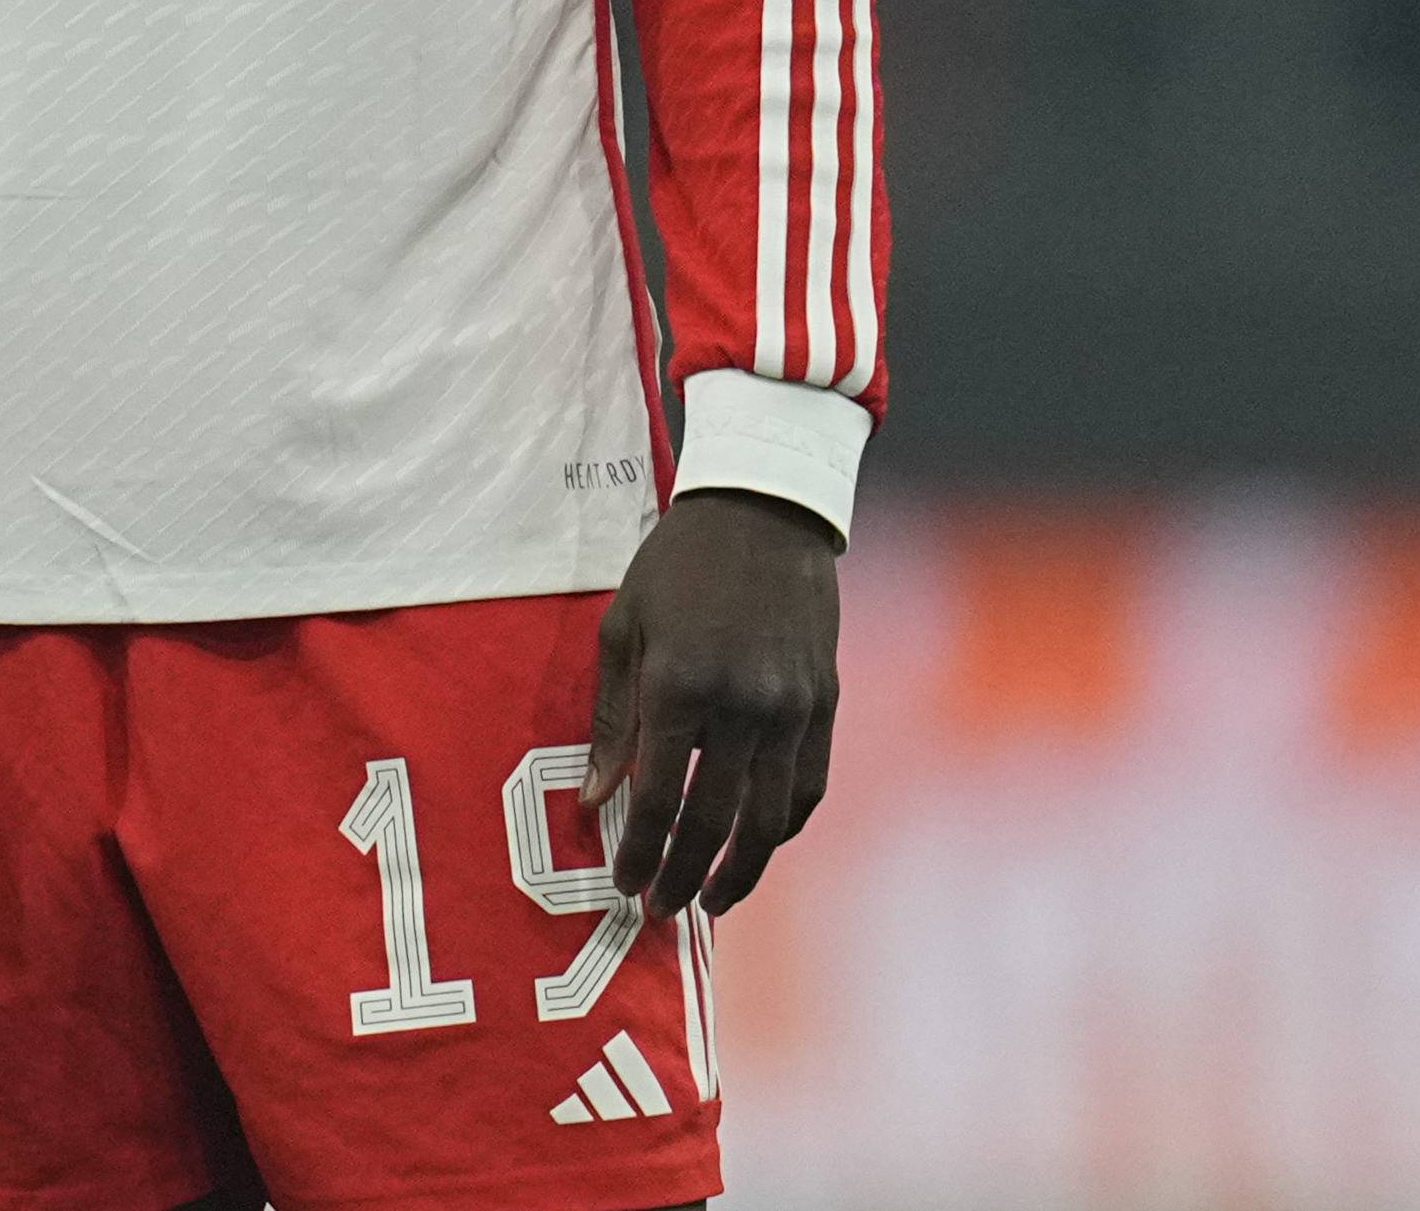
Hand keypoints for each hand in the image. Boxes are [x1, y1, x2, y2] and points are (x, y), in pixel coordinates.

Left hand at [586, 487, 838, 916]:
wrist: (766, 509)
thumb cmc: (678, 565)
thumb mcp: (625, 629)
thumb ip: (614, 720)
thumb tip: (595, 798)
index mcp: (681, 683)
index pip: (658, 796)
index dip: (640, 851)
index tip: (624, 886)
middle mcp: (742, 705)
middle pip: (715, 820)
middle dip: (684, 875)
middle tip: (660, 910)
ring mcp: (792, 709)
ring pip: (771, 818)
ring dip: (741, 870)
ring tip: (711, 900)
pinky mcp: (824, 704)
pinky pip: (808, 787)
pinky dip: (783, 827)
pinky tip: (759, 847)